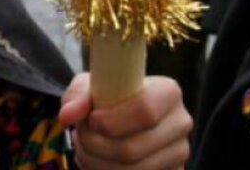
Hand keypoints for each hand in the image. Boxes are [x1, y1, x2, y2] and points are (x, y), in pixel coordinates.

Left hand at [60, 73, 191, 169]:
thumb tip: (68, 115)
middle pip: (132, 149)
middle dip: (95, 146)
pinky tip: (98, 163)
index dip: (112, 122)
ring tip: (85, 150)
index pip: (145, 112)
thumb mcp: (90, 86)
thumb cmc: (106, 96)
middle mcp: (181, 123)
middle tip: (79, 137)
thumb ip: (78, 96)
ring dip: (96, 164)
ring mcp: (179, 153)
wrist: (121, 115)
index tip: (91, 121)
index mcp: (168, 92)